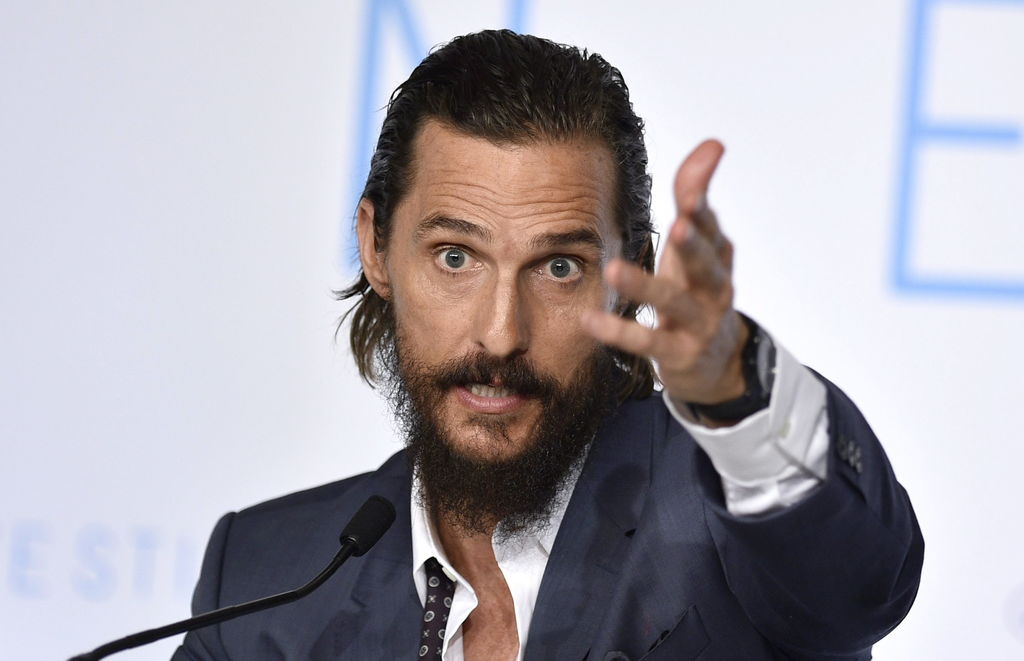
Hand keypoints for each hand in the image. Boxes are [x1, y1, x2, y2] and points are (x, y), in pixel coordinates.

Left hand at [582, 139, 747, 408]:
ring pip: (673, 303)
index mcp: (715, 256)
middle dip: (695, 245)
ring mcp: (698, 323)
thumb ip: (695, 194)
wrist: (716, 361)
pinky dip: (619, 332)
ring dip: (645, 287)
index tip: (692, 188)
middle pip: (706, 264)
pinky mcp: (678, 353)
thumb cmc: (697, 289)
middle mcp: (714, 288)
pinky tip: (589, 320)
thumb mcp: (695, 243)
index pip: (709, 226)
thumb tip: (713, 143)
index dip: (701, 205)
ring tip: (613, 270)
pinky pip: (648, 342)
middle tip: (679, 224)